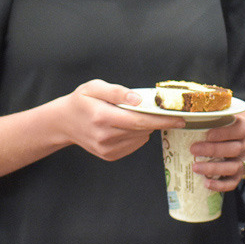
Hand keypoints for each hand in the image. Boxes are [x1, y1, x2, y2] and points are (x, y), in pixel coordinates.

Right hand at [54, 80, 183, 161]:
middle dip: (158, 122)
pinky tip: (127, 126)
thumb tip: (138, 99)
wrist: (63, 122)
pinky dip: (137, 135)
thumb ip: (117, 92)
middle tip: (170, 114)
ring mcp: (106, 149)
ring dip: (145, 127)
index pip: (139, 121)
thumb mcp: (94, 87)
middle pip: (142, 130)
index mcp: (102, 117)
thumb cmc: (81, 101)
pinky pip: (133, 145)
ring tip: (136, 116)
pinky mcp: (109, 156)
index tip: (180, 118)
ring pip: (140, 138)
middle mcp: (104, 136)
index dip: (162, 120)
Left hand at [187, 112, 244, 192]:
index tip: (207, 134)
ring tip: (195, 167)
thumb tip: (186, 115)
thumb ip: (211, 117)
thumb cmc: (223, 127)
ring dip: (213, 168)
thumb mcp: (222, 118)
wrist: (237, 140)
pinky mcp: (239, 175)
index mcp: (243, 128)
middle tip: (193, 149)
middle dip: (213, 150)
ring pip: (233, 167)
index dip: (223, 133)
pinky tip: (206, 183)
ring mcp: (243, 161)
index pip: (237, 130)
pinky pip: (232, 183)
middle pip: (234, 149)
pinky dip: (220, 185)